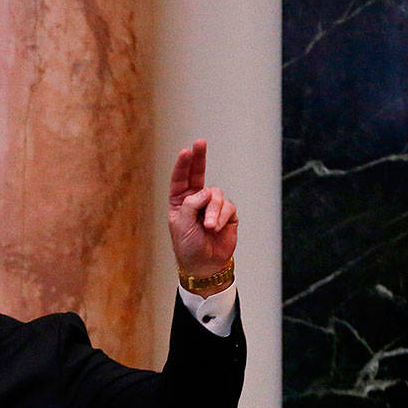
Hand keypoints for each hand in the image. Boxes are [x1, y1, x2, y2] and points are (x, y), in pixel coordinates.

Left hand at [167, 139, 237, 283]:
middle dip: (199, 158)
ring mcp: (212, 206)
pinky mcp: (227, 214)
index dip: (183, 165)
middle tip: (200, 143)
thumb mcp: (181, 224)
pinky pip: (227, 206)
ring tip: (209, 227)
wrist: (205, 264)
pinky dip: (221, 217)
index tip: (186, 151)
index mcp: (180, 202)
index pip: (181, 180)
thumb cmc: (187, 246)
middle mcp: (196, 201)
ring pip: (216, 195)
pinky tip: (216, 228)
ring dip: (213, 210)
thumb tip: (207, 191)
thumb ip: (191, 204)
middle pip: (199, 174)